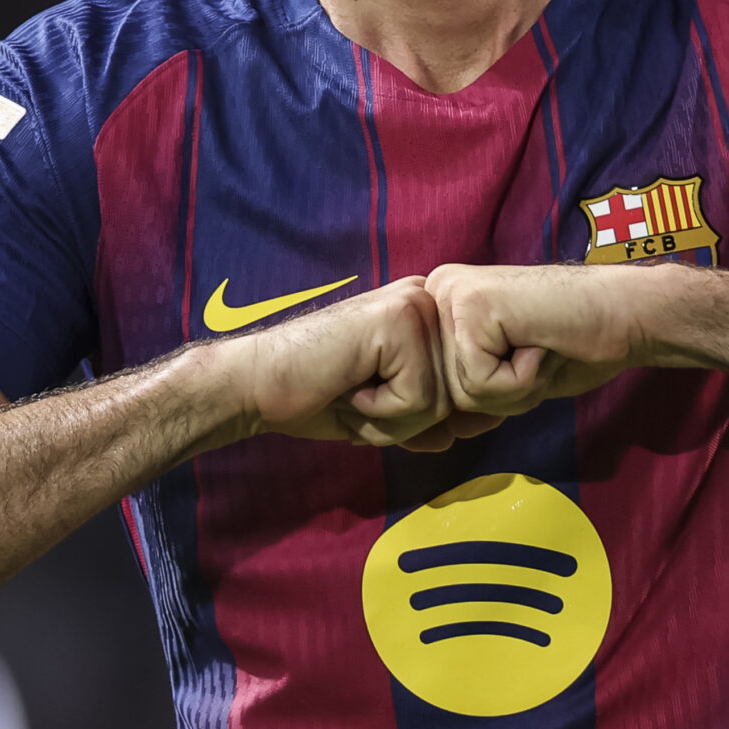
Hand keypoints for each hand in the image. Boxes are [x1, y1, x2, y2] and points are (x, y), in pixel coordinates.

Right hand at [234, 277, 450, 447]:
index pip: (458, 389)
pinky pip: (418, 399)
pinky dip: (378, 409)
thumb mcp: (386, 412)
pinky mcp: (400, 321)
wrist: (257, 384)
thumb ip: (430, 417)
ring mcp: (416, 305)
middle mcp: (428, 299)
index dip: (413, 415)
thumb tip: (472, 430)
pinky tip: (346, 382)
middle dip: (402, 420)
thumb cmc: (317, 396)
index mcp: (426, 314)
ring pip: (440, 403)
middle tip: (353, 394)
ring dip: (388, 418)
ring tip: (350, 388)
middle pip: (454, 398)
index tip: (364, 394)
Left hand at [424, 262, 662, 423]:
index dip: (492, 396)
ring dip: (514, 389)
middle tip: (537, 354)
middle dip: (502, 395)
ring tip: (539, 348)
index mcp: (442, 308)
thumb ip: (475, 397)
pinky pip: (478, 383)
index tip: (528, 358)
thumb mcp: (513, 378)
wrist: (624, 313)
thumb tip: (442, 432)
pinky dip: (521, 379)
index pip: (438, 391)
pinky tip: (540, 343)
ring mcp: (450, 295)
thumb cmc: (575, 345)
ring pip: (460, 395)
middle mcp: (436, 294)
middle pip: (445, 397)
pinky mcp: (470, 305)